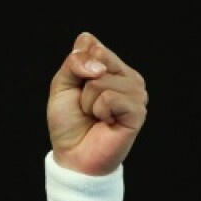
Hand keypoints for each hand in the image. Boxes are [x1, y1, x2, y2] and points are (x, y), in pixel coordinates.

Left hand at [47, 32, 147, 175]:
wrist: (73, 155)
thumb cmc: (69, 121)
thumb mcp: (62, 85)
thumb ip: (75, 61)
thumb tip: (93, 45)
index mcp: (113, 68)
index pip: (95, 47)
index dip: (77, 68)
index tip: (77, 89)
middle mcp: (128, 78)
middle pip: (100, 59)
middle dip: (82, 84)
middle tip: (86, 105)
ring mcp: (136, 94)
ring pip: (103, 80)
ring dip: (89, 102)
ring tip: (95, 116)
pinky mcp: (138, 111)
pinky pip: (111, 97)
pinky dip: (99, 111)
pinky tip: (105, 122)